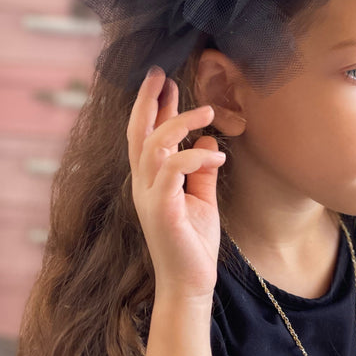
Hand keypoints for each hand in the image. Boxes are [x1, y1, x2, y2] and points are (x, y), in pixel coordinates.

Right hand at [127, 66, 226, 301]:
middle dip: (148, 100)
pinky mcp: (161, 209)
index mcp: (151, 179)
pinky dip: (194, 157)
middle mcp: (144, 184)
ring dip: (180, 124)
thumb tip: (208, 140)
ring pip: (154, 145)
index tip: (165, 81)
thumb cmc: (193, 241)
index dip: (154, 107)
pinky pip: (172, 170)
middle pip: (137, 133)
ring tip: (208, 112)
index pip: (147, 135)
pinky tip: (217, 157)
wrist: (190, 282)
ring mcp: (149, 196)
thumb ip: (201, 169)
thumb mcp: (202, 197)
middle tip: (160, 73)